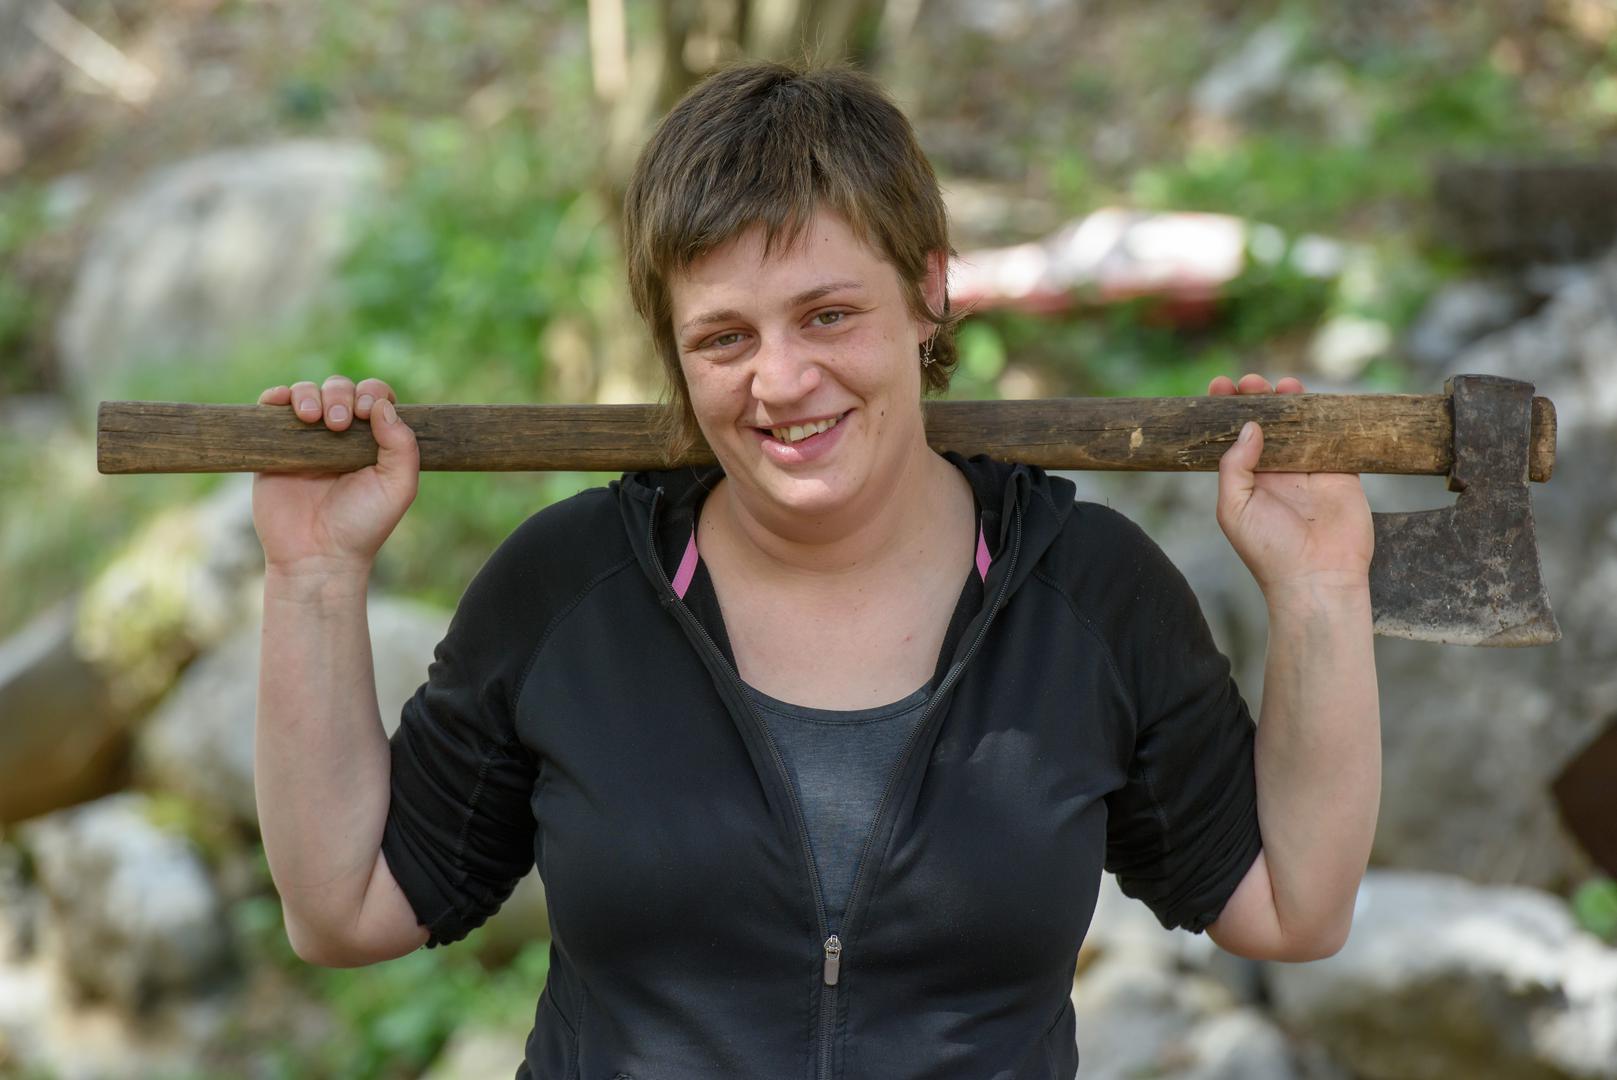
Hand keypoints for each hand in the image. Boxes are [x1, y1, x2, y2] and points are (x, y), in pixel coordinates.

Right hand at [251, 376, 418, 575]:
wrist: (316, 555)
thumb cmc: (362, 525)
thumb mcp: (397, 487)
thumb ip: (402, 446)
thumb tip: (382, 405)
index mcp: (373, 440)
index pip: (374, 397)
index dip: (371, 394)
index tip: (366, 413)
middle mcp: (339, 435)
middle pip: (340, 388)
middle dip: (340, 395)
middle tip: (338, 425)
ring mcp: (305, 439)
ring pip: (306, 392)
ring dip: (309, 394)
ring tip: (312, 419)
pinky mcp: (273, 447)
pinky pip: (270, 408)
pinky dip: (275, 397)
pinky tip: (280, 403)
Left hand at [1210, 373, 1373, 599]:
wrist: (1318, 579)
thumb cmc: (1269, 551)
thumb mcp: (1234, 509)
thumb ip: (1235, 466)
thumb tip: (1250, 427)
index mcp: (1249, 481)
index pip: (1235, 438)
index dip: (1228, 411)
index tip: (1220, 386)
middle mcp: (1278, 472)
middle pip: (1269, 424)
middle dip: (1258, 399)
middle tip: (1251, 382)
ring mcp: (1310, 471)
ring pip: (1302, 426)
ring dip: (1292, 402)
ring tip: (1283, 384)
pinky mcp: (1341, 473)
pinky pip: (1336, 437)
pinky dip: (1329, 417)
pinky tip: (1318, 399)